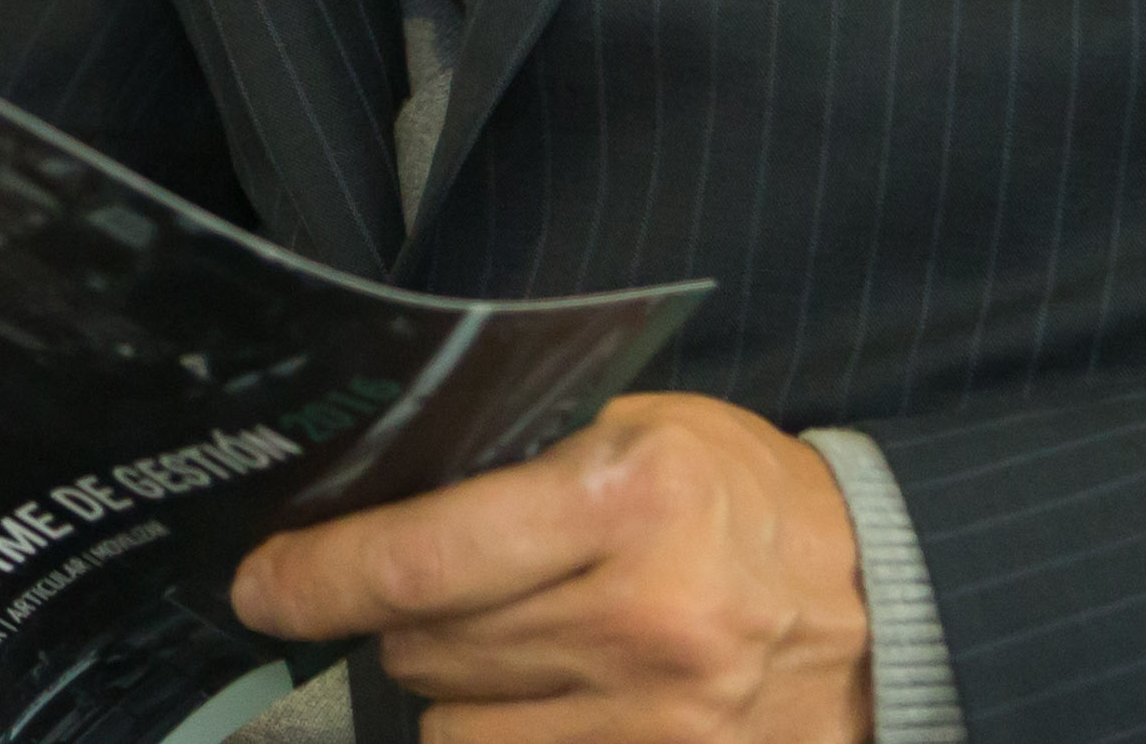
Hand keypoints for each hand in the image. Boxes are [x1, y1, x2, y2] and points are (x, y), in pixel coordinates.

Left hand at [229, 393, 872, 743]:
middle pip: (427, 646)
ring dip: (457, 688)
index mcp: (627, 499)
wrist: (885, 610)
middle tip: (446, 587)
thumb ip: (525, 461)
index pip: (421, 558)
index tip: (259, 585)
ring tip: (525, 641)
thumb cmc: (750, 502)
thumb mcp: (649, 433)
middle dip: (403, 618)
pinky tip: (558, 696)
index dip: (317, 577)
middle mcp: (638, 616)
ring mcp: (654, 718)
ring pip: (456, 728)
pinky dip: (513, 734)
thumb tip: (380, 495)